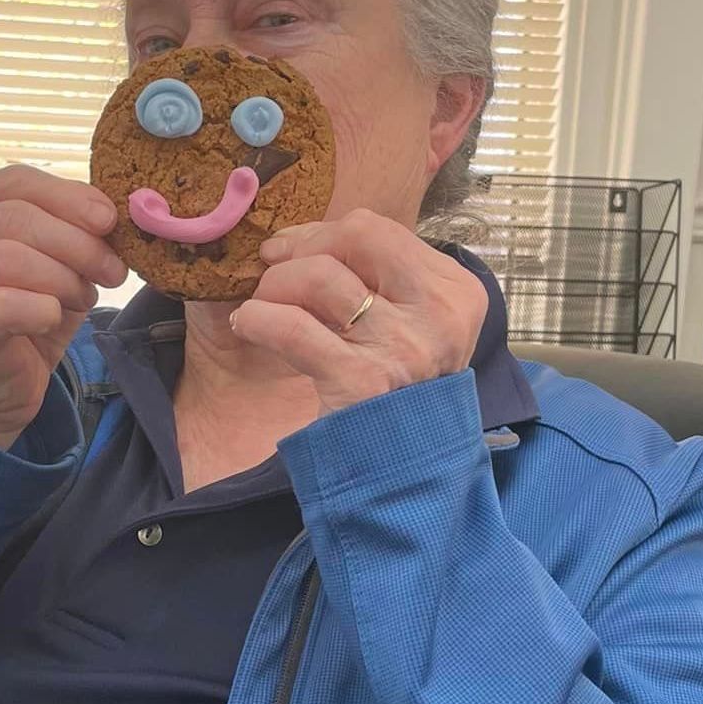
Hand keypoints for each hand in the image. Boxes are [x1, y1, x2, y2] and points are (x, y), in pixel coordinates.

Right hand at [0, 166, 127, 446]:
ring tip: (82, 296)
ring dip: (61, 277)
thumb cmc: (22, 311)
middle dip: (75, 242)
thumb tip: (108, 212)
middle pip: (14, 217)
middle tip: (111, 268)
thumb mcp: (50, 260)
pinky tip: (53, 318)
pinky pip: (5, 305)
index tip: (109, 220)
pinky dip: (43, 309)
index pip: (15, 182)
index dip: (69, 197)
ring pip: (7, 257)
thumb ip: (70, 228)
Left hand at [228, 209, 487, 416]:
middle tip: (271, 271)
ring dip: (274, 285)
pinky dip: (258, 318)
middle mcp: (438, 316)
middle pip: (353, 238)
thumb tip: (304, 234)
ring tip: (260, 306)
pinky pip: (293, 327)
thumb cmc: (396, 393)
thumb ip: (382, 279)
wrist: (399, 471)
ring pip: (319, 277)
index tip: (291, 248)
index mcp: (455, 293)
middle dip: (300, 247)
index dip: (324, 233)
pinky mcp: (363, 383)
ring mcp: (404, 349)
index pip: (379, 231)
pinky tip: (247, 324)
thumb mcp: (411, 325)